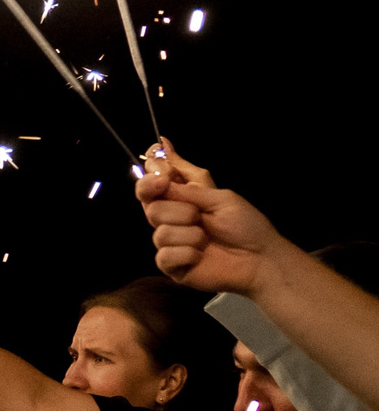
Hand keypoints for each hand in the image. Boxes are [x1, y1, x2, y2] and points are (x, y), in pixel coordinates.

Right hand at [138, 141, 287, 295]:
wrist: (259, 258)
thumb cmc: (245, 224)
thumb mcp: (219, 197)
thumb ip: (186, 183)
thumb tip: (163, 145)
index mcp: (181, 198)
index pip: (151, 184)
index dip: (150, 178)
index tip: (162, 177)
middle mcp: (171, 219)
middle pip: (151, 207)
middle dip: (178, 209)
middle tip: (198, 215)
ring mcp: (170, 243)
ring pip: (160, 232)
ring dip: (190, 234)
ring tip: (208, 239)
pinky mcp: (171, 265)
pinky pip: (165, 255)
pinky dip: (187, 253)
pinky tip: (201, 256)